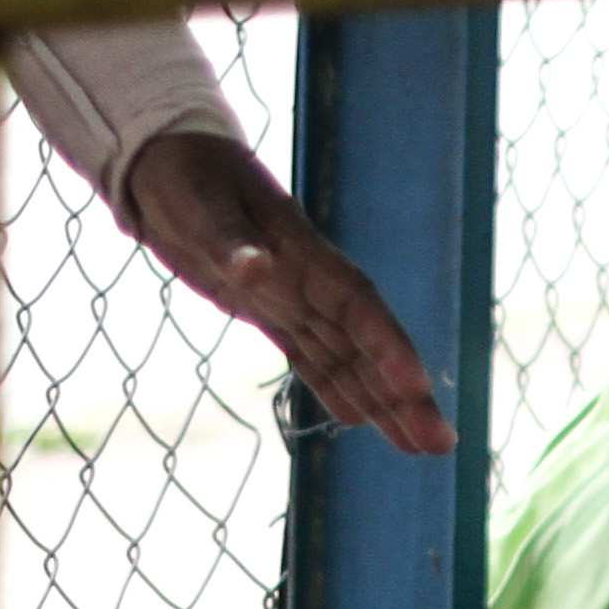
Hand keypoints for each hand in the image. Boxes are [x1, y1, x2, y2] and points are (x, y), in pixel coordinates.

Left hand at [116, 134, 458, 453]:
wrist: (166, 160)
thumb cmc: (184, 175)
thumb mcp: (199, 205)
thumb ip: (229, 240)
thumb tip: (256, 268)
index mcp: (301, 253)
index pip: (357, 305)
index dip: (388, 345)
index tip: (417, 387)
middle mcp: (308, 281)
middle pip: (367, 344)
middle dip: (404, 393)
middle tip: (441, 444)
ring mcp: (292, 297)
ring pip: (348, 358)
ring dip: (385, 403)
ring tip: (422, 449)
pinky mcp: (268, 310)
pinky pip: (313, 356)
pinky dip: (339, 388)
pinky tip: (364, 421)